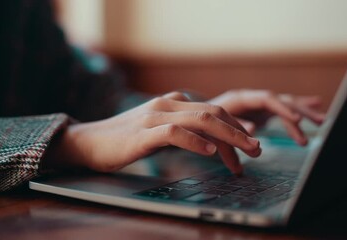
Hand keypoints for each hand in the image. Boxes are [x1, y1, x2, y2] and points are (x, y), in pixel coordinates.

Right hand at [45, 92, 260, 174]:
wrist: (88, 141)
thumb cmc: (126, 139)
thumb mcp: (160, 131)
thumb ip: (184, 131)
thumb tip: (212, 143)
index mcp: (174, 102)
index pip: (214, 111)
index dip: (236, 127)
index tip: (251, 144)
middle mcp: (168, 104)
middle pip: (214, 112)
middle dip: (240, 131)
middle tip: (258, 148)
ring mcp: (156, 117)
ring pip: (201, 120)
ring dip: (228, 136)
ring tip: (246, 150)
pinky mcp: (144, 133)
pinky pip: (176, 133)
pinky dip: (197, 142)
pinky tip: (211, 153)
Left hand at [208, 89, 324, 144]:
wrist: (200, 115)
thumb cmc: (206, 120)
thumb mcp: (215, 124)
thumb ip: (234, 126)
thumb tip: (253, 130)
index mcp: (242, 98)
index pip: (267, 99)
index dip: (283, 109)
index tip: (297, 120)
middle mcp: (254, 98)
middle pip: (281, 101)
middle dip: (300, 112)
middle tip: (317, 123)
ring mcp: (260, 104)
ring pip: (286, 104)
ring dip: (305, 112)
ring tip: (323, 120)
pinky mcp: (263, 111)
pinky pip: (285, 108)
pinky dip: (300, 106)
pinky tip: (317, 103)